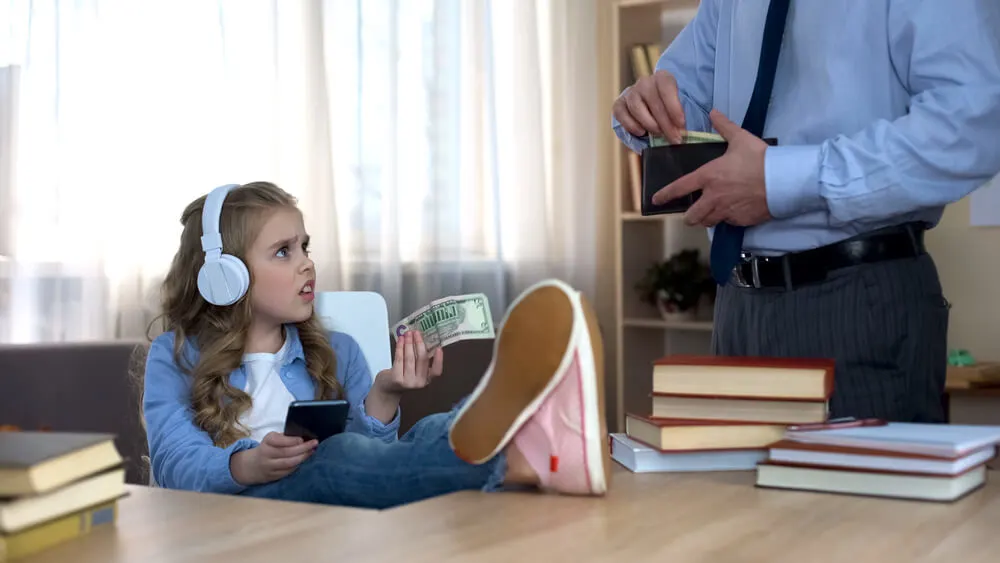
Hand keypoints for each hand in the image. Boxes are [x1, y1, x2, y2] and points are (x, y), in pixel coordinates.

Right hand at [230, 432, 316, 485]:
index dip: (291, 440)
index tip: (302, 439)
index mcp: (267, 442)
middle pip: (287, 452)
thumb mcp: (271, 439)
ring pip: (289, 463)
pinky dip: (298, 465)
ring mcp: (269, 467)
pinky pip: (288, 471)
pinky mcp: (273, 476)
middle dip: (303, 448)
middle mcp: (266, 454)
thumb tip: (304, 437)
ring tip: (312, 451)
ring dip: (303, 457)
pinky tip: (305, 460)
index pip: (279, 441)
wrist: (250, 466)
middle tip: (314, 443)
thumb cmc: (267, 448)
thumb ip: (285, 437)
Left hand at [376, 330, 443, 395]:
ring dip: (409, 343)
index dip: (439, 360)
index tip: (439, 348)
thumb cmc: (403, 375)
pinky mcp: (397, 379)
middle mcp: (419, 383)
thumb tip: (422, 339)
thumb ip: (421, 360)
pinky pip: (399, 359)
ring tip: (407, 334)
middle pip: (422, 360)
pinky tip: (400, 340)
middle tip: (416, 332)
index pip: (436, 372)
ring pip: (410, 358)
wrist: (388, 388)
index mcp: (427, 380)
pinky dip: (400, 348)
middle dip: (419, 343)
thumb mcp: (415, 370)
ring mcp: (408, 382)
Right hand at [613, 69, 685, 143]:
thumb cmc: (672, 113)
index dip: (674, 105)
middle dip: (665, 122)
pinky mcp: (619, 105)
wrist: (653, 114)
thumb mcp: (684, 109)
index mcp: (663, 78)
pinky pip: (621, 113)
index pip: (666, 85)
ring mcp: (630, 93)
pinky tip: (641, 132)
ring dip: (649, 124)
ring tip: (659, 134)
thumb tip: (689, 127)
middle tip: (674, 138)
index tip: (681, 124)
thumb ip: (686, 116)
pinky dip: (630, 124)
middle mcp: (645, 82)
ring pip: (636, 106)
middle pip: (652, 99)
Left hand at [652, 109, 771, 227]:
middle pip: (691, 216)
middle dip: (688, 216)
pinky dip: (726, 220)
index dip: (665, 195)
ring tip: (708, 215)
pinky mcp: (740, 220)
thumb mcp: (741, 139)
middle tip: (690, 214)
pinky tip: (731, 213)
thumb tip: (714, 112)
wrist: (783, 180)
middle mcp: (713, 197)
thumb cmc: (760, 158)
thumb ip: (725, 126)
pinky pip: (727, 223)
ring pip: (707, 222)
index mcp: (709, 176)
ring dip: (705, 220)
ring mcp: (726, 211)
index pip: (680, 188)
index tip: (656, 200)